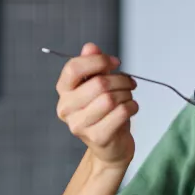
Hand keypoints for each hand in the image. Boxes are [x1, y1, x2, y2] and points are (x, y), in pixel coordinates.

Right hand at [55, 42, 138, 166]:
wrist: (111, 146)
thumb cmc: (105, 113)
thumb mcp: (98, 85)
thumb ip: (93, 65)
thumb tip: (90, 47)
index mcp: (63, 91)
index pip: (73, 68)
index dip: (98, 60)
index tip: (115, 62)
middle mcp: (66, 109)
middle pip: (98, 83)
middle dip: (120, 79)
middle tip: (130, 82)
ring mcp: (79, 125)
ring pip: (111, 98)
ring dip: (127, 94)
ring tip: (129, 96)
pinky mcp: (97, 137)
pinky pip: (120, 113)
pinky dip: (132, 107)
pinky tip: (131, 108)